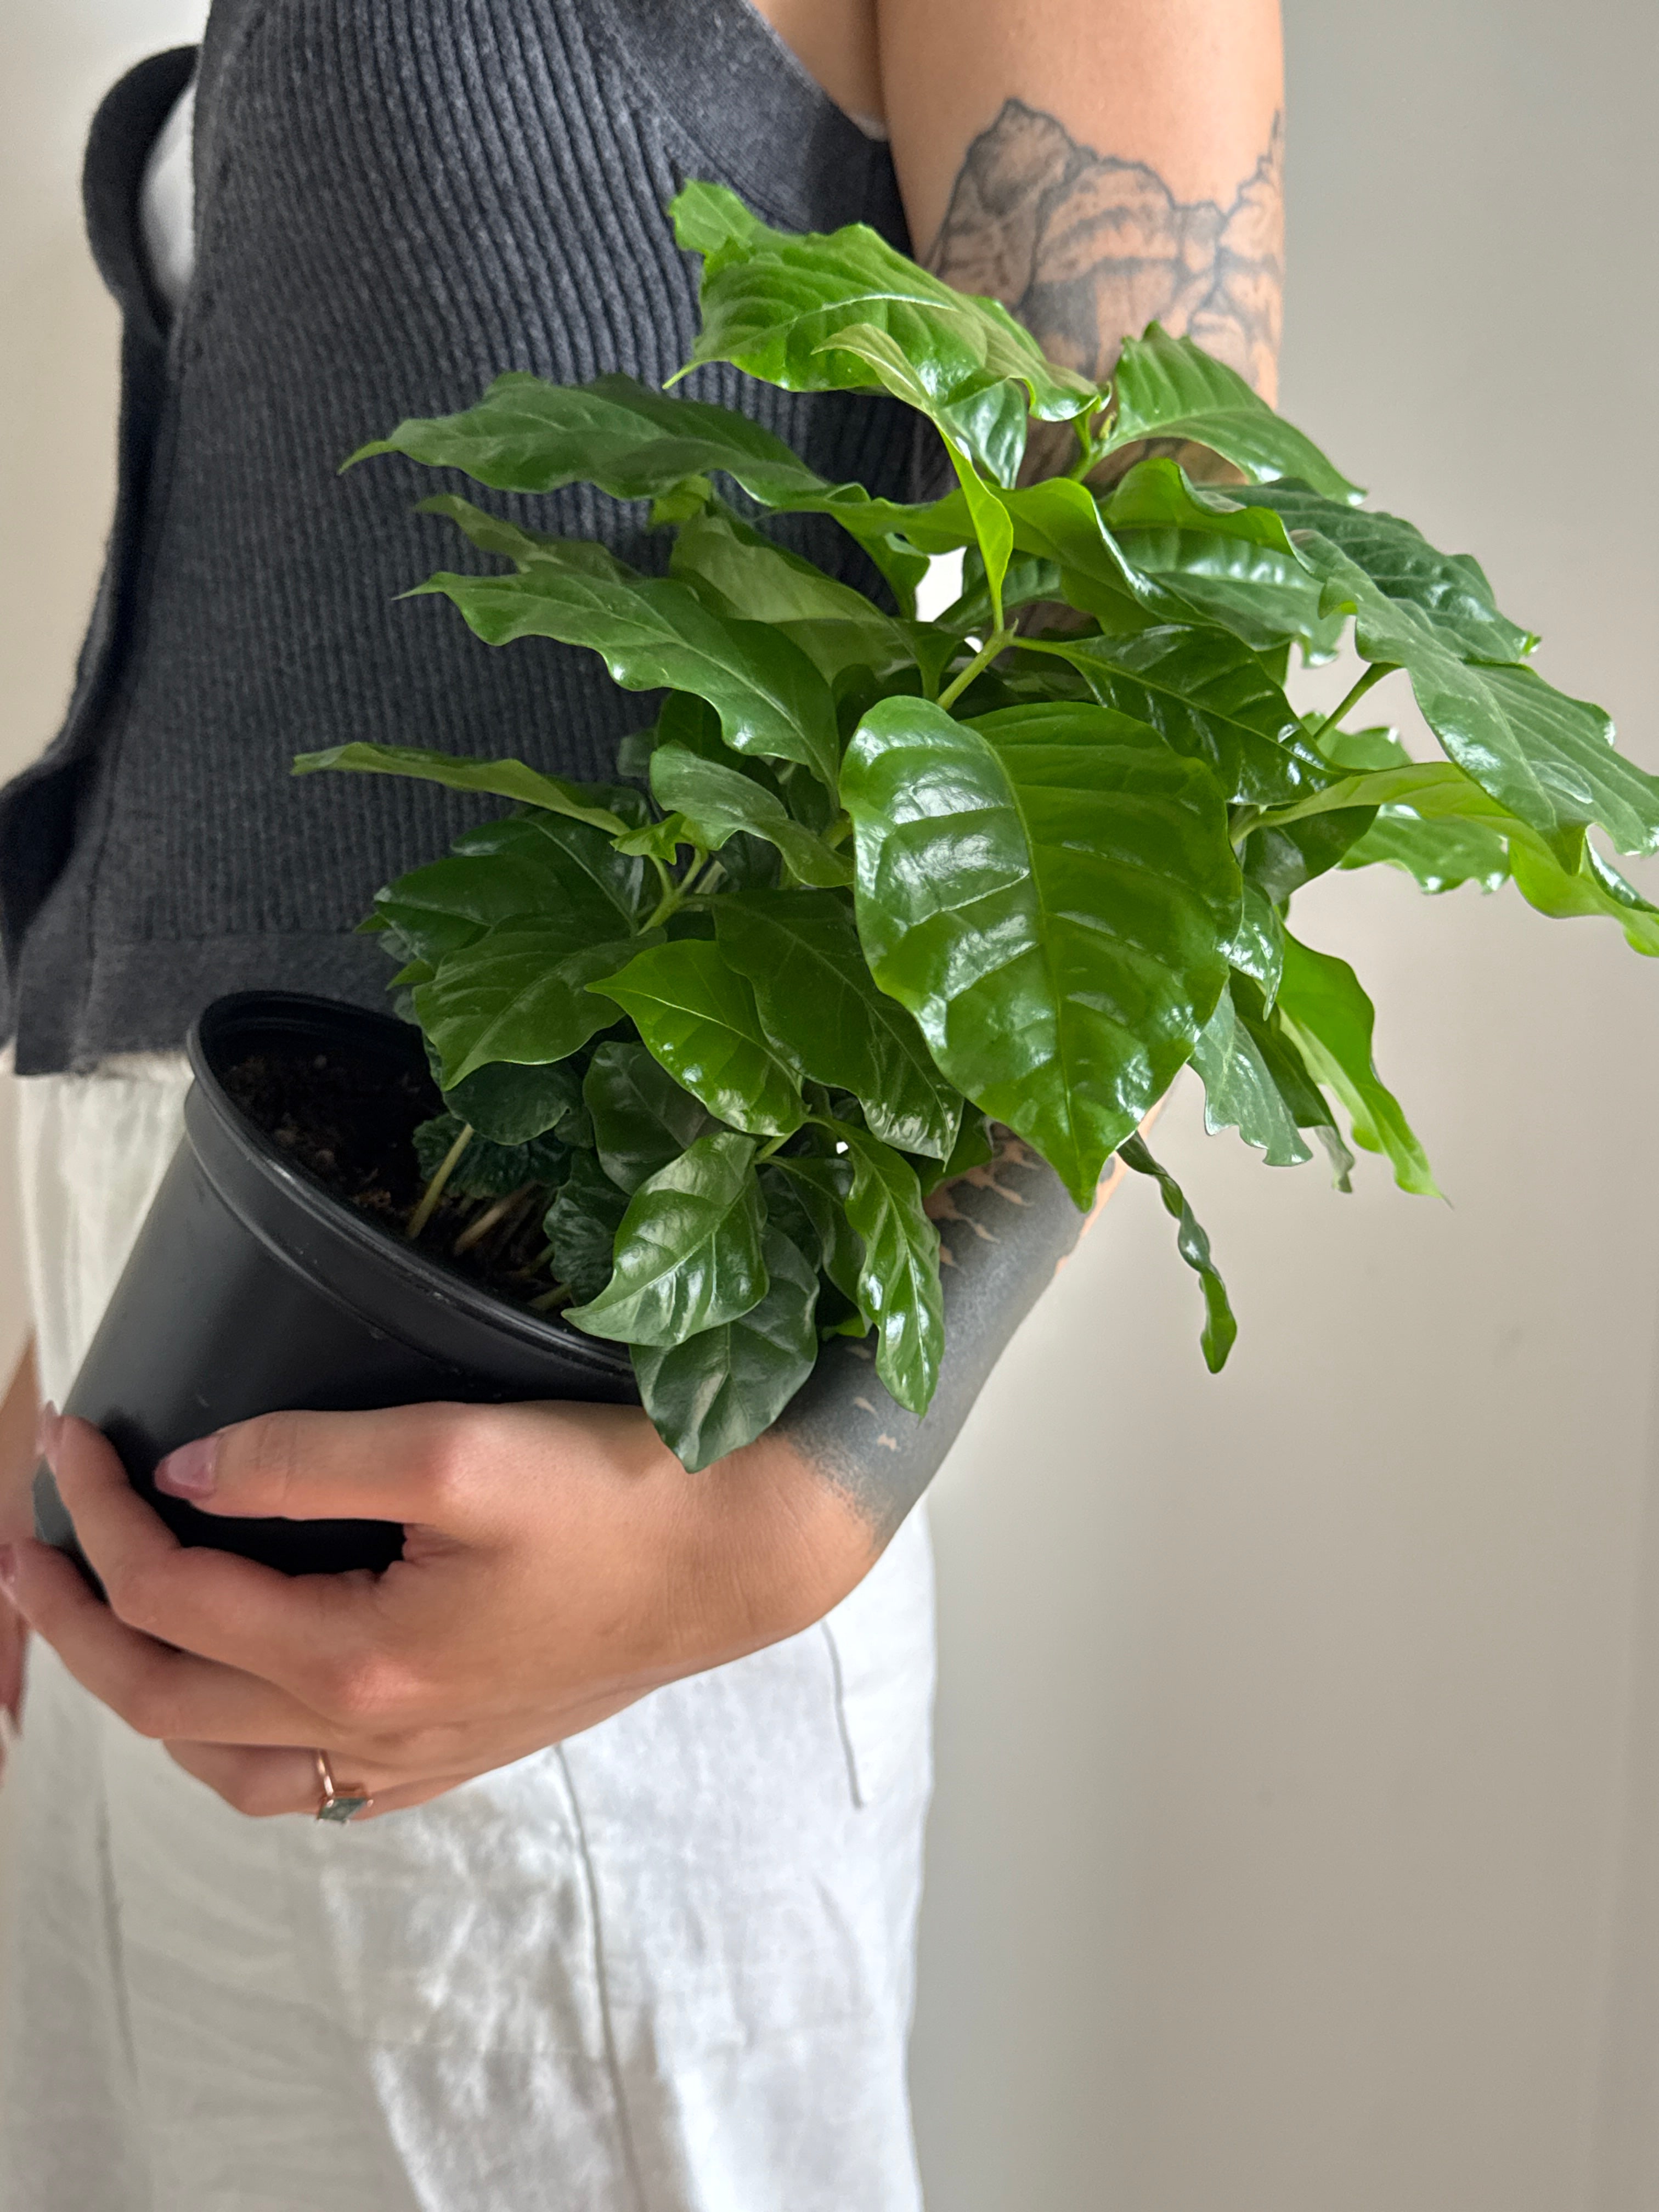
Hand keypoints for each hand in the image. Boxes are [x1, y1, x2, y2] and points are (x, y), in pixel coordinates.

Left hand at [0, 1401, 875, 1819]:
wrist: (739, 1558)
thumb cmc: (619, 1496)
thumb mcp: (460, 1449)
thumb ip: (308, 1460)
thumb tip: (188, 1477)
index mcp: (361, 1661)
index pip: (173, 1594)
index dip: (100, 1510)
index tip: (73, 1436)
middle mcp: (374, 1734)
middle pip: (168, 1694)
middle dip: (75, 1615)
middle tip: (30, 1537)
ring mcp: (415, 1758)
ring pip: (224, 1764)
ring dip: (145, 1691)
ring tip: (111, 1617)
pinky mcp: (455, 1751)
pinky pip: (302, 1788)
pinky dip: (233, 1744)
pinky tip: (240, 1696)